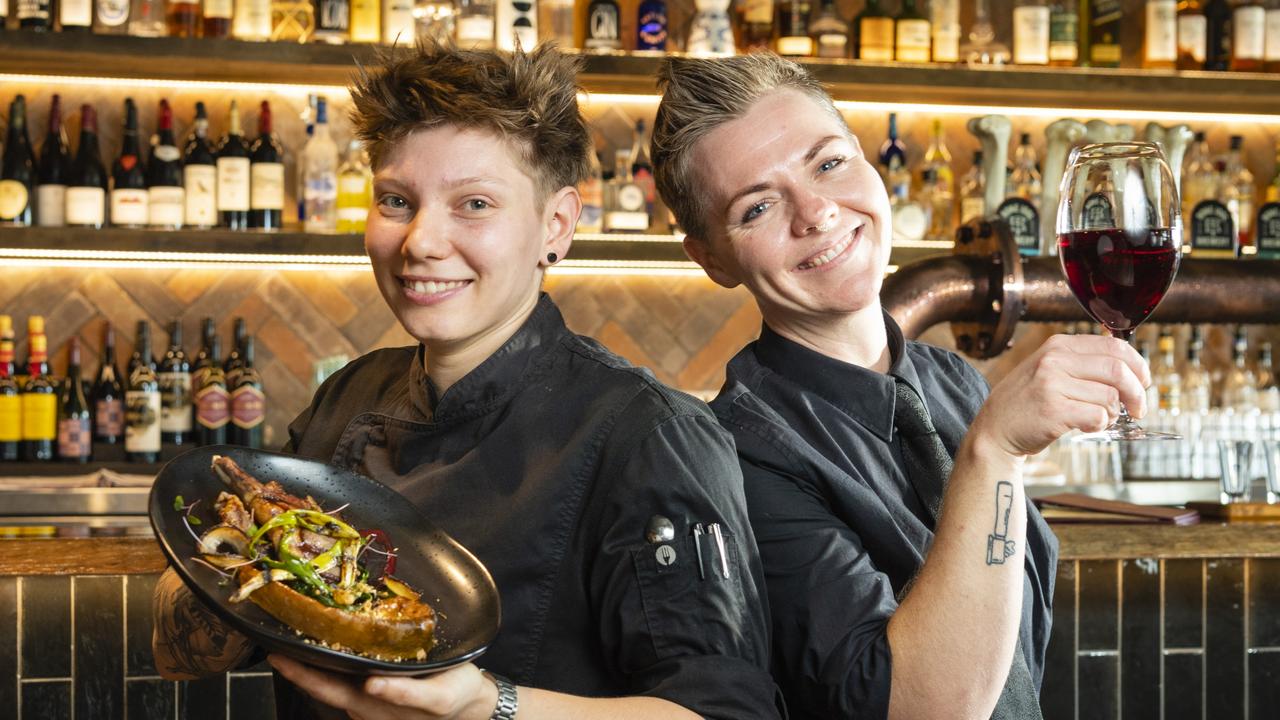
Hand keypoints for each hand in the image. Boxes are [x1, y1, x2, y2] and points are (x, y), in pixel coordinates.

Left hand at [268, 655, 498, 719]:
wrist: (472, 704)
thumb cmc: (455, 697)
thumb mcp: (436, 696)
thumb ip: (402, 693)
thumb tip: (371, 684)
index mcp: (371, 704)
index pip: (324, 689)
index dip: (299, 674)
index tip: (276, 655)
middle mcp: (363, 704)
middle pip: (321, 685)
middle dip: (296, 666)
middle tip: (275, 639)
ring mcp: (369, 699)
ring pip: (332, 681)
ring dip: (313, 663)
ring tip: (298, 636)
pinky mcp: (379, 691)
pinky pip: (347, 677)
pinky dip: (333, 662)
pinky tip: (333, 645)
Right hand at [967, 334, 1150, 457]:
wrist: (994, 430)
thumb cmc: (1027, 403)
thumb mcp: (1049, 369)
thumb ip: (1082, 361)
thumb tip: (1129, 361)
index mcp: (1058, 345)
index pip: (1114, 346)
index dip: (1138, 365)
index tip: (1143, 382)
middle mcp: (1054, 359)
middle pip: (1118, 370)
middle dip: (1137, 392)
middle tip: (1138, 408)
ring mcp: (1052, 384)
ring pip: (1110, 397)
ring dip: (1114, 413)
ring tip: (1100, 418)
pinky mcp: (1053, 410)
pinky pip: (1098, 416)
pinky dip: (1100, 424)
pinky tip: (1087, 425)